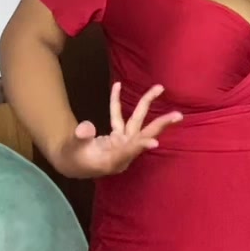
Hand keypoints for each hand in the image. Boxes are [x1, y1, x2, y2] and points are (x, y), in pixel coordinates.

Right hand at [60, 83, 181, 178]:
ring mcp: (122, 143)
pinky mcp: (117, 136)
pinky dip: (117, 102)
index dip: (141, 146)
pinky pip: (119, 117)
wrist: (71, 164)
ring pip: (137, 122)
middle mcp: (123, 151)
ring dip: (146, 103)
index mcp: (113, 160)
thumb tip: (86, 127)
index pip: (129, 151)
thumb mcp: (73, 150)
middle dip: (160, 125)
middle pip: (144, 135)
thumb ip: (80, 138)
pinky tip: (118, 86)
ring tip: (159, 88)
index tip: (155, 142)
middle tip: (178, 115)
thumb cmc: (72, 159)